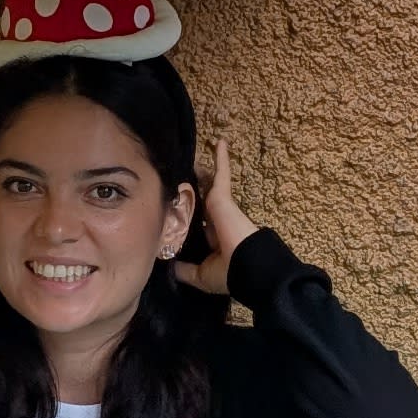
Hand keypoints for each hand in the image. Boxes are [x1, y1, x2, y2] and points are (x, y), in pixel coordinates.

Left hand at [184, 133, 258, 290]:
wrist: (247, 265)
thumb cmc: (227, 272)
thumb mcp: (202, 275)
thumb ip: (186, 270)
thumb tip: (170, 266)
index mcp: (214, 239)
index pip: (201, 224)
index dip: (191, 215)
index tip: (179, 207)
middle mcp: (217, 220)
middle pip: (204, 199)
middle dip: (197, 189)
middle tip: (184, 175)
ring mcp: (221, 207)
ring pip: (211, 184)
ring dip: (206, 170)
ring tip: (194, 156)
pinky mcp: (223, 196)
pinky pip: (222, 172)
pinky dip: (222, 158)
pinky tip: (219, 141)